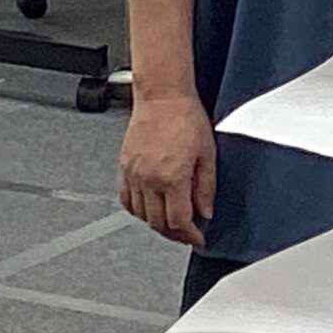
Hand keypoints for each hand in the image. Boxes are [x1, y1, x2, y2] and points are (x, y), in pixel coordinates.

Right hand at [118, 90, 216, 248]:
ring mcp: (134, 173)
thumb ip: (206, 188)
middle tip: (187, 233)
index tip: (198, 237)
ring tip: (171, 221)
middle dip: (175, 234)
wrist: (162, 96)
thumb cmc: (185, 116)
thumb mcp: (207, 153)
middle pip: (158, 223)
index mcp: (172, 177)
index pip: (179, 222)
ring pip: (141, 215)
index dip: (190, 235)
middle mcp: (149, 179)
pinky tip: (149, 207)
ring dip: (157, 223)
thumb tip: (206, 211)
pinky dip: (137, 210)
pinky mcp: (124, 166)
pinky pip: (126, 199)